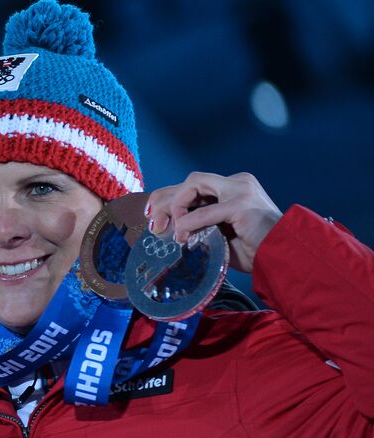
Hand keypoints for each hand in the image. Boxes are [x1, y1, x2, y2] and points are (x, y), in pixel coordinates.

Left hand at [145, 172, 282, 274]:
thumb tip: (169, 229)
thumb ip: (200, 224)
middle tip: (154, 224)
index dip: (168, 197)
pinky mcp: (241, 204)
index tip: (153, 217)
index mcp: (232, 187)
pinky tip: (183, 236)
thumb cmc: (254, 250)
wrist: (284, 256)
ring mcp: (240, 190)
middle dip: (164, 201)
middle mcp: (236, 182)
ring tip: (172, 230)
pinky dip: (188, 223)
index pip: (192, 185)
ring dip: (175, 207)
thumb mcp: (220, 233)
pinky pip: (204, 211)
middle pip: (189, 181)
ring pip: (193, 184)